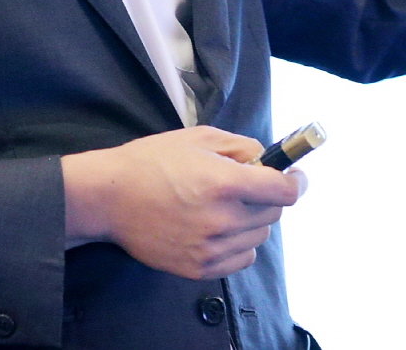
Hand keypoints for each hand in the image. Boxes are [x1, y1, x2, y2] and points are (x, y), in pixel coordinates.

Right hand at [60, 127, 305, 279]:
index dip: (296, 181)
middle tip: (247, 185)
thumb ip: (241, 146)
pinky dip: (239, 243)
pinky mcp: (200, 268)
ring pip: (259, 236)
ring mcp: (211, 248)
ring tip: (225, 206)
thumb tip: (266, 159)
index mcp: (226, 183)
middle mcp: (223, 219)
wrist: (110, 197)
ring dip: (252, 220)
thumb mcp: (199, 138)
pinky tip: (218, 227)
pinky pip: (241, 258)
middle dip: (267, 196)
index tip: (295, 176)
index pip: (284, 191)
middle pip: (274, 213)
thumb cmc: (152, 161)